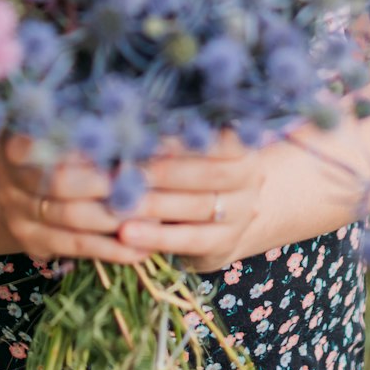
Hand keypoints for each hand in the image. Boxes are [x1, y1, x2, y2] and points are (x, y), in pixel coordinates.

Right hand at [0, 134, 148, 264]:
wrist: (20, 186)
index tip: (124, 142)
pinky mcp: (32, 243)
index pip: (48, 139)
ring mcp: (17, 213)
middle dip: (107, 183)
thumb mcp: (60, 125)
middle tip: (147, 181)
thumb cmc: (55, 145)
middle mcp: (8, 177)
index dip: (85, 144)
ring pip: (72, 220)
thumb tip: (141, 121)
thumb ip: (89, 125)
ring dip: (116, 218)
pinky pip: (77, 248)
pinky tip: (142, 247)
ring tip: (155, 215)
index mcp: (16, 138)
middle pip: (60, 181)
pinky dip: (112, 248)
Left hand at [115, 130, 266, 273]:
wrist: (234, 213)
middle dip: (164, 171)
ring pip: (197, 207)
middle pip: (207, 174)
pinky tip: (127, 233)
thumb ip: (177, 138)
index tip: (146, 134)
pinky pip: (189, 240)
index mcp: (244, 146)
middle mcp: (250, 180)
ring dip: (155, 205)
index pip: (217, 139)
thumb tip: (132, 125)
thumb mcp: (201, 147)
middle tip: (124, 168)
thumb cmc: (202, 165)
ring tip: (119, 202)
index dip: (182, 139)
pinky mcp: (224, 244)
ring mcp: (241, 214)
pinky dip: (156, 236)